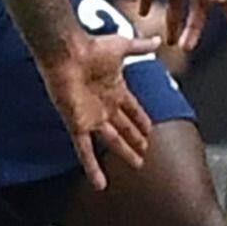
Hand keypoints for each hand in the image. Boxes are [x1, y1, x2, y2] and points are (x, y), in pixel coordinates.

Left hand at [37, 30, 159, 190]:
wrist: (67, 52)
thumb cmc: (92, 47)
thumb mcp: (123, 47)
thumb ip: (141, 47)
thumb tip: (159, 42)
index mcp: (115, 88)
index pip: (132, 109)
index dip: (141, 119)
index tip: (151, 129)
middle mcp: (104, 105)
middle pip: (124, 127)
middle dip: (135, 140)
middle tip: (146, 152)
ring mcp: (91, 117)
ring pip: (112, 140)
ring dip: (125, 152)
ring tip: (138, 164)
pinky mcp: (78, 124)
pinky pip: (85, 150)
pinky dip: (92, 167)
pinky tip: (100, 183)